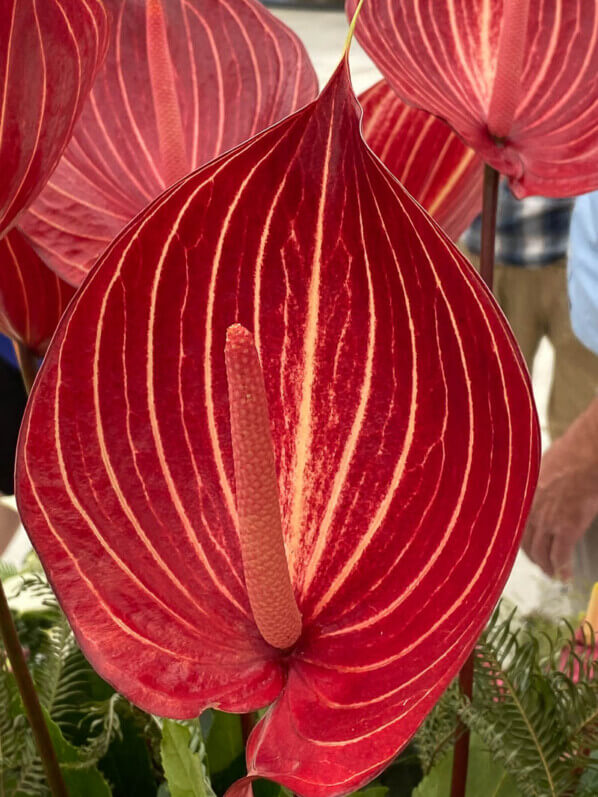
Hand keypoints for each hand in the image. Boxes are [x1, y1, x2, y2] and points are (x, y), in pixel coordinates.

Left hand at [522, 396, 597, 579]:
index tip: (524, 549)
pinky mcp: (566, 527)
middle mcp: (530, 510)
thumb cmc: (570, 453)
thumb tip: (541, 482)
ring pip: (541, 553)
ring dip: (547, 567)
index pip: (515, 526)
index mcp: (523, 496)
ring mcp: (547, 520)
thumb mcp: (542, 466)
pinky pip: (560, 556)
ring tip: (554, 574)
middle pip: (526, 543)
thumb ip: (538, 481)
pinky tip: (566, 577)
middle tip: (542, 566)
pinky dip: (563, 569)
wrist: (586, 453)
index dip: (520, 541)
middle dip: (534, 558)